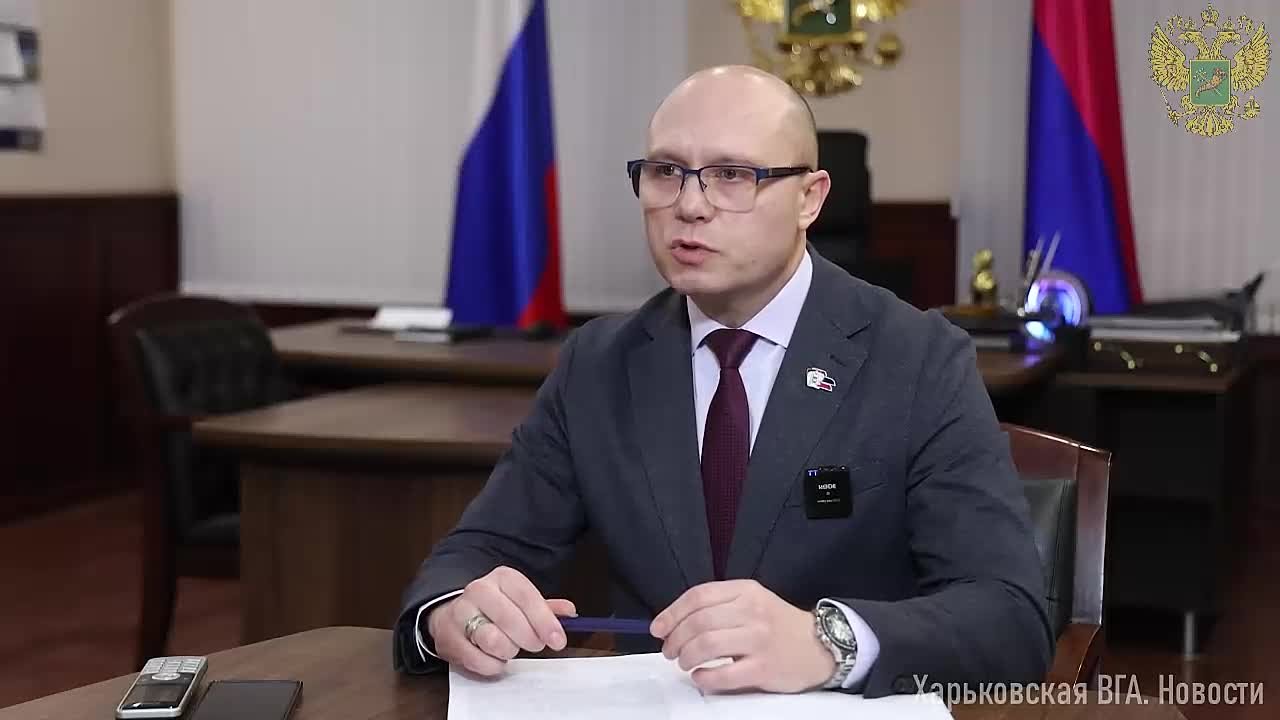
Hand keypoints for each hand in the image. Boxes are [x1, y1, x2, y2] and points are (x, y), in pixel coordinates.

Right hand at [426, 566, 576, 675]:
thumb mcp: (520, 601)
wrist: (451, 613)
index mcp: (502, 578)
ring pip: (493, 640)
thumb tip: (570, 612)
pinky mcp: (449, 638)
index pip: (527, 597)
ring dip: (509, 651)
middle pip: (511, 620)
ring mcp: (460, 613)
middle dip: (529, 639)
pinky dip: (493, 665)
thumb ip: (545, 607)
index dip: (545, 621)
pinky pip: (479, 660)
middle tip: (534, 645)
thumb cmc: (494, 608)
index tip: (558, 640)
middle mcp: (479, 590)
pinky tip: (494, 658)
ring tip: (510, 648)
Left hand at [650, 579, 834, 693]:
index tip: (658, 628)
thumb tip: (674, 621)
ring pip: (707, 645)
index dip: (672, 613)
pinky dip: (704, 677)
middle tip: (669, 650)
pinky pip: (724, 675)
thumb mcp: (752, 601)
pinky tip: (700, 677)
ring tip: (684, 663)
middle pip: (698, 622)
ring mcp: (759, 641)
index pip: (698, 597)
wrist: (820, 647)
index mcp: (746, 591)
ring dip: (686, 657)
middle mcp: (752, 612)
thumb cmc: (778, 625)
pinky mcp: (764, 668)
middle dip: (675, 638)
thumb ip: (719, 605)